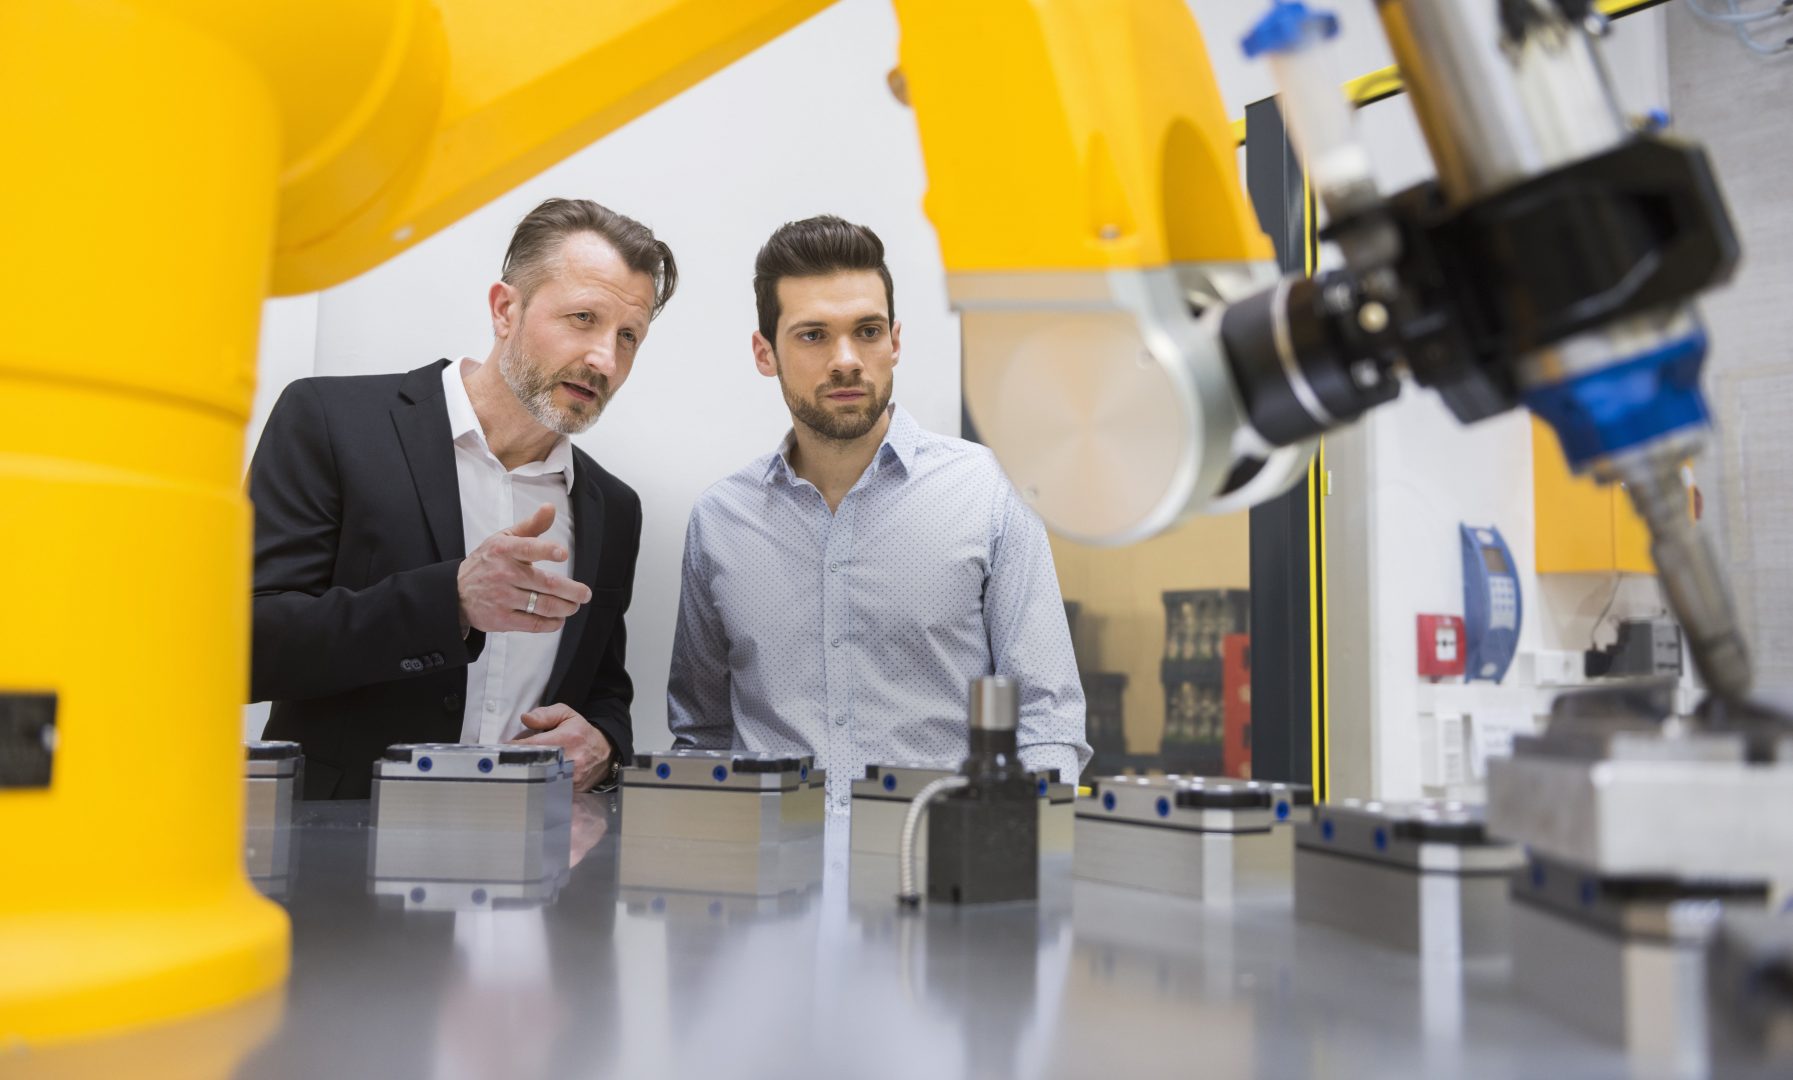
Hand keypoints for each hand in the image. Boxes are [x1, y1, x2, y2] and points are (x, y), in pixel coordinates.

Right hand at [457, 503, 589, 634]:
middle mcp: (503, 573)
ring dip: (565, 607)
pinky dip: (552, 623)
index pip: (528, 548)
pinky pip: (534, 624)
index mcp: (504, 550)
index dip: (546, 550)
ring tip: (574, 605)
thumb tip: (550, 508)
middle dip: (571, 590)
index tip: (563, 553)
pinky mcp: (502, 619)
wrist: (456, 592)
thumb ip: (531, 525)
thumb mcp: (504, 538)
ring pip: (543, 605)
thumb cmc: (487, 562)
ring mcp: (502, 598)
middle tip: (584, 593)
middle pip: (545, 583)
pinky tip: (559, 619)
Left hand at [511, 703, 615, 791]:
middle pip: (534, 765)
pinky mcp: (573, 790)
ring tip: (523, 770)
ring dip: (528, 776)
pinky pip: (550, 790)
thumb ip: (545, 714)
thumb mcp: (567, 715)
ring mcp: (572, 778)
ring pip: (540, 780)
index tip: (504, 749)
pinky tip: (537, 780)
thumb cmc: (582, 733)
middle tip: (509, 761)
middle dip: (519, 763)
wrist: (604, 752)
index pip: (532, 745)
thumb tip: (525, 718)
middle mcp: (571, 759)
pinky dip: (540, 785)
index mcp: (567, 738)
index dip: (514, 748)